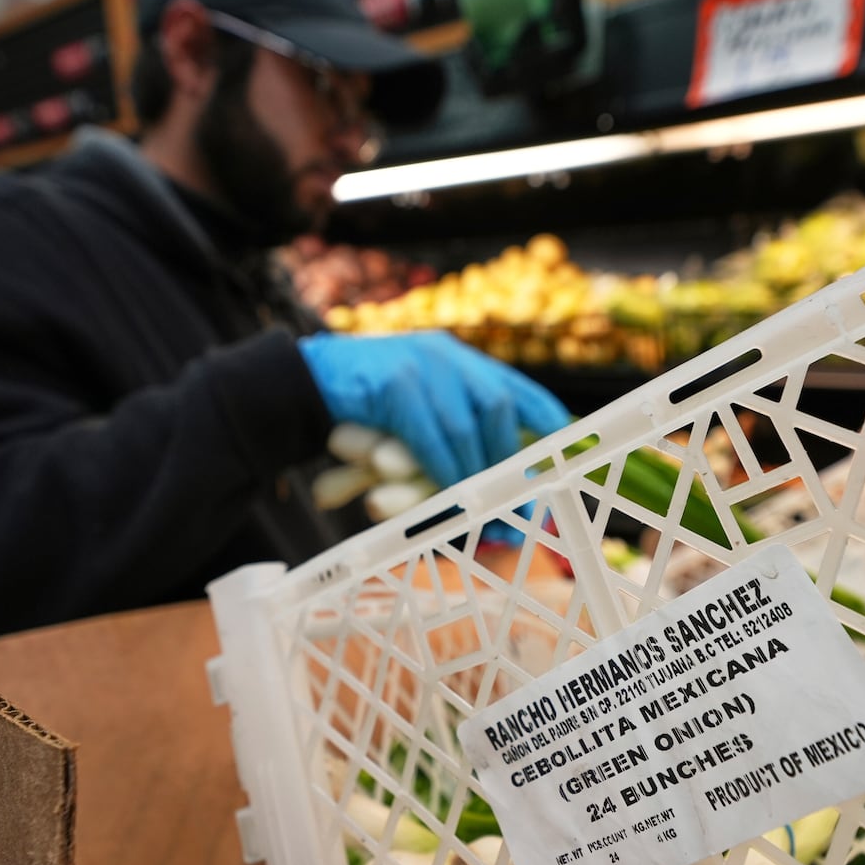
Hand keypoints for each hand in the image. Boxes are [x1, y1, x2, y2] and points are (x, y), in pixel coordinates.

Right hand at [298, 331, 570, 487]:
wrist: (299, 384)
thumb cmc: (359, 405)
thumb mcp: (414, 403)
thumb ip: (449, 427)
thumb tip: (489, 480)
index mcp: (456, 357)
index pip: (515, 386)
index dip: (546, 420)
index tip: (566, 453)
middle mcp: (445, 355)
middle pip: (499, 406)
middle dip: (512, 460)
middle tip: (520, 502)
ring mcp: (420, 365)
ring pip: (467, 426)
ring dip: (479, 475)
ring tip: (489, 510)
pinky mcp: (395, 384)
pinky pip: (432, 438)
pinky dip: (445, 471)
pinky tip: (452, 496)